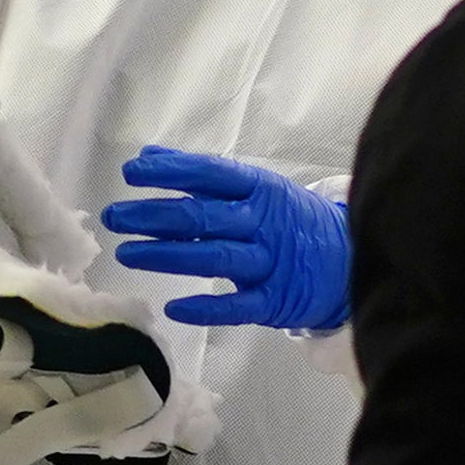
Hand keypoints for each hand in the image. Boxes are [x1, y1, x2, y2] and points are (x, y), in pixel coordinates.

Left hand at [102, 146, 349, 330]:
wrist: (350, 260)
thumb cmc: (291, 220)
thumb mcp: (256, 188)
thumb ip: (203, 175)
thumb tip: (150, 156)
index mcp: (260, 189)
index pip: (210, 175)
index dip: (171, 172)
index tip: (132, 172)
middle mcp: (263, 223)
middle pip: (204, 217)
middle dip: (154, 216)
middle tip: (115, 217)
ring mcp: (270, 262)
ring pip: (214, 257)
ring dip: (167, 255)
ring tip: (127, 253)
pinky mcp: (275, 300)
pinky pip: (238, 306)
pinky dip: (207, 308)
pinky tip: (174, 308)